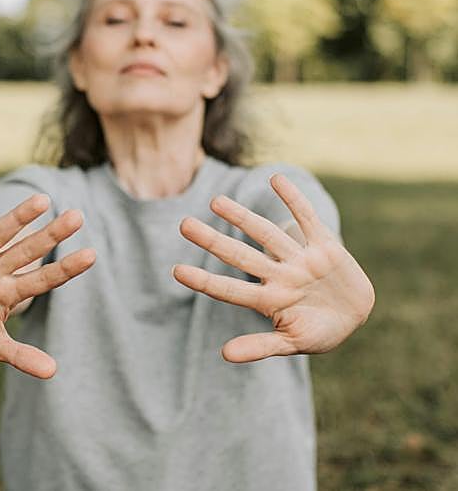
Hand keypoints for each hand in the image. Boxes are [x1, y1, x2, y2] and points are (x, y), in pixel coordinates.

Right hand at [0, 172, 95, 378]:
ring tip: (43, 200)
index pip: (42, 279)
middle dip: (50, 236)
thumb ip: (18, 355)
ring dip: (18, 218)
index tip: (92, 255)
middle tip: (78, 216)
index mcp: (8, 293)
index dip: (65, 268)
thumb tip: (53, 372)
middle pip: (26, 251)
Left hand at [173, 174, 374, 362]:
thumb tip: (224, 354)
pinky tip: (275, 178)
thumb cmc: (319, 332)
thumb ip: (261, 346)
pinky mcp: (325, 246)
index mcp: (270, 300)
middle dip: (213, 242)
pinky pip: (307, 219)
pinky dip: (294, 200)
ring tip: (216, 202)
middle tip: (184, 224)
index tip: (176, 271)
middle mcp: (279, 275)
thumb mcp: (294, 343)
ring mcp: (300, 259)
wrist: (357, 316)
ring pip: (266, 234)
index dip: (205, 280)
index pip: (231, 290)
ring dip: (242, 218)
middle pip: (241, 256)